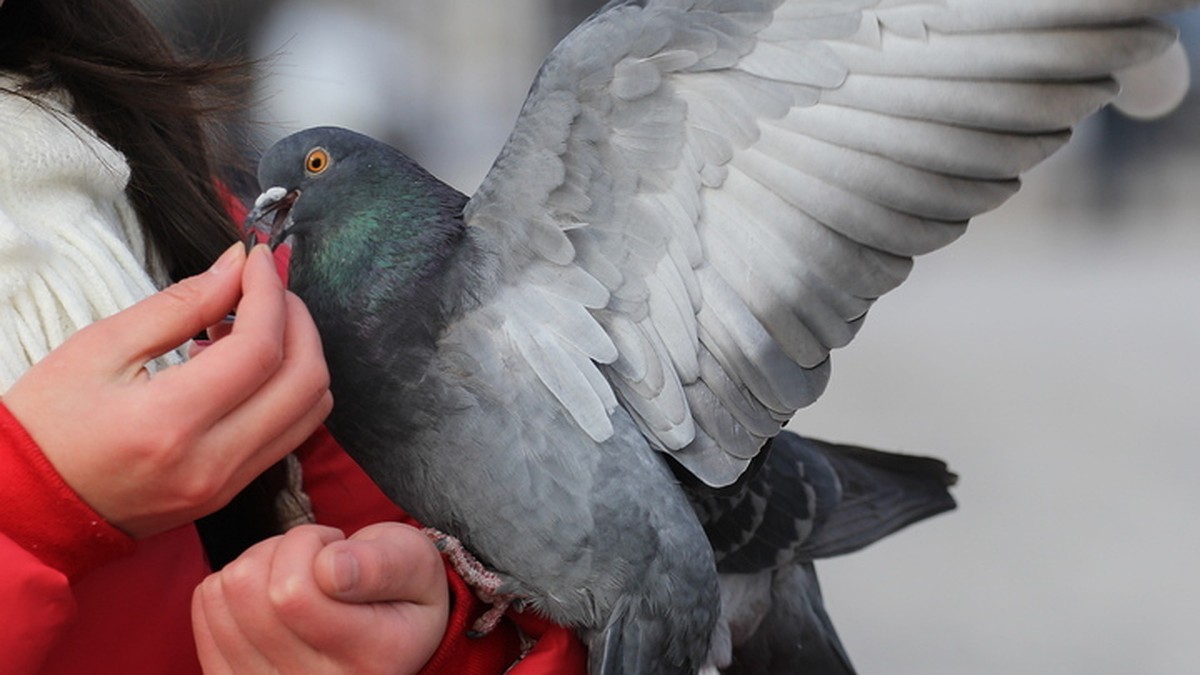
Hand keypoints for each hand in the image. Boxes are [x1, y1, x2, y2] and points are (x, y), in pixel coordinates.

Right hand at [2, 244, 331, 537]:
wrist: (26, 508)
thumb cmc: (46, 423)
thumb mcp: (99, 348)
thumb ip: (179, 305)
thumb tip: (238, 265)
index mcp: (171, 423)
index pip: (261, 349)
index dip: (270, 294)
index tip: (257, 260)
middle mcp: (213, 463)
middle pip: (305, 381)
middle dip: (298, 321)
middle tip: (264, 289)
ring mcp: (227, 485)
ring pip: (309, 411)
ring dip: (299, 356)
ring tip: (251, 326)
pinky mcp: (230, 493)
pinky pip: (289, 435)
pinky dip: (285, 391)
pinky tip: (242, 367)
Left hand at [192, 523, 449, 674]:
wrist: (394, 634)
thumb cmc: (404, 589)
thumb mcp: (417, 565)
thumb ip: (383, 564)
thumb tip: (330, 569)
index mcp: (370, 661)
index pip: (292, 595)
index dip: (311, 545)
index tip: (341, 548)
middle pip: (249, 593)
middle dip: (282, 549)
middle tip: (319, 557)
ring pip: (224, 595)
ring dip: (259, 563)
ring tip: (298, 572)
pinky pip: (206, 608)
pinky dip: (233, 583)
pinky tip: (270, 591)